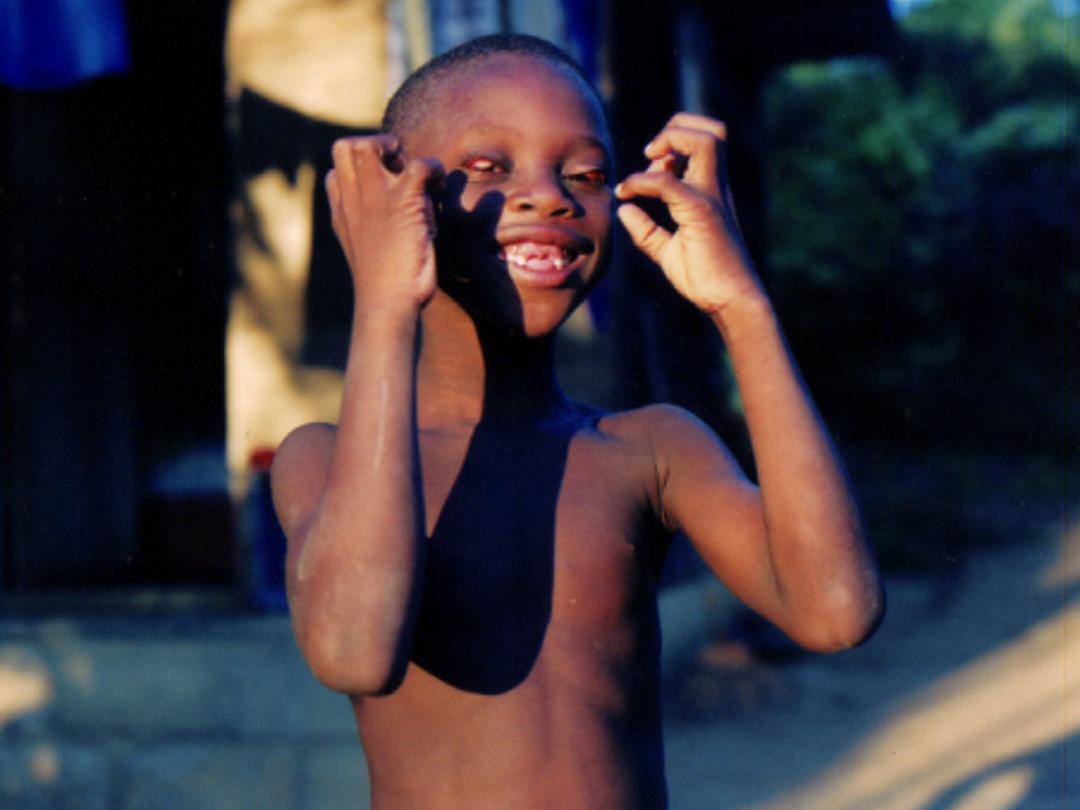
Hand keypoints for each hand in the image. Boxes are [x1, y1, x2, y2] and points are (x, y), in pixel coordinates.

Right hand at [327, 135, 443, 313]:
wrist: (388, 305)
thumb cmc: (385, 286)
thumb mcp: (370, 252)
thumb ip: (371, 226)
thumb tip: (394, 215)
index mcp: (344, 211)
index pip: (338, 169)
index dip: (364, 168)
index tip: (387, 184)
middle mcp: (353, 200)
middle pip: (345, 147)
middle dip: (376, 147)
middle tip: (400, 172)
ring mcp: (375, 199)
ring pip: (370, 145)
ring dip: (400, 152)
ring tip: (418, 178)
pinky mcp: (403, 203)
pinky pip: (419, 165)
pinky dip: (434, 170)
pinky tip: (440, 188)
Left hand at [615, 114, 762, 315]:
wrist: (729, 300)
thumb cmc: (704, 277)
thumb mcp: (667, 251)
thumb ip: (646, 230)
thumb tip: (623, 209)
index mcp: (709, 191)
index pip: (702, 142)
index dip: (670, 144)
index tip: (643, 171)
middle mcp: (715, 188)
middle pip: (711, 131)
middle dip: (676, 129)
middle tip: (650, 155)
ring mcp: (712, 197)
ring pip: (706, 140)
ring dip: (671, 141)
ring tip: (648, 161)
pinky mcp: (702, 213)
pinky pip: (670, 182)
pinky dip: (643, 181)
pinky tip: (627, 193)